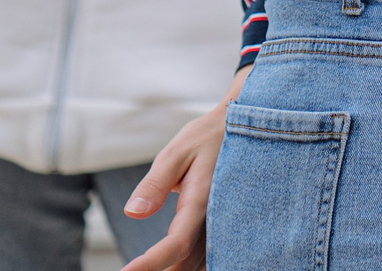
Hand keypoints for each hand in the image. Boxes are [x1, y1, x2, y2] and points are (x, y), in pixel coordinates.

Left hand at [120, 68, 246, 270]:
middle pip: (187, 264)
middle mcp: (219, 219)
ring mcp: (229, 226)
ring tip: (150, 269)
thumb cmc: (208, 136)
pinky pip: (211, 256)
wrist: (248, 125)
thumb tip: (132, 212)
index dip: (151, 264)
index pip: (176, 244)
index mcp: (203, 201)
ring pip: (202, 265)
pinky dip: (192, 265)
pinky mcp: (231, 226)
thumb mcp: (178, 151)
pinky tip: (175, 265)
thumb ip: (155, 184)